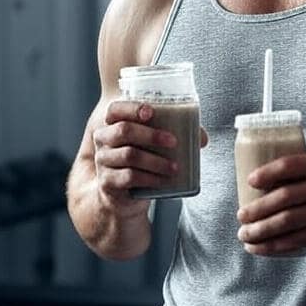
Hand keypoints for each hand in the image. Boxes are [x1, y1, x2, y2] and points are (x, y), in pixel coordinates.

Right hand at [93, 101, 207, 209]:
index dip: (132, 108)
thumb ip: (174, 135)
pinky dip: (150, 177)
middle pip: (123, 130)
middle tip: (174, 142)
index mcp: (112, 124)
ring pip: (129, 155)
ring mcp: (103, 161)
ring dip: (156, 161)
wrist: (124, 196)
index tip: (151, 112)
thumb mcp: (152, 146)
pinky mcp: (107, 182)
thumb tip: (201, 138)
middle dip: (151, 134)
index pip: (116, 109)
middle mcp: (103, 140)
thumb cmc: (141, 161)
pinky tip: (164, 180)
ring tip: (175, 167)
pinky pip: (129, 177)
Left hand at [236, 151, 305, 254]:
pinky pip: (297, 239)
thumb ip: (301, 173)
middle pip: (284, 196)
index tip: (249, 183)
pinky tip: (260, 248)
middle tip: (241, 216)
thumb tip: (256, 185)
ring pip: (288, 221)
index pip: (289, 164)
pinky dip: (274, 245)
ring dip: (261, 230)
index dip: (266, 173)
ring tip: (245, 235)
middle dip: (257, 209)